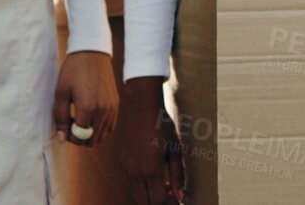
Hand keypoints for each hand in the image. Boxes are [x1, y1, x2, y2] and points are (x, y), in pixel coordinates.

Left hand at [53, 50, 118, 147]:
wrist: (92, 53)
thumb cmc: (73, 71)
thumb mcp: (60, 93)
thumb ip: (60, 118)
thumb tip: (62, 139)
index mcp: (87, 108)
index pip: (79, 137)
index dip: (69, 137)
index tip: (64, 127)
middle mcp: (103, 110)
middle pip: (91, 139)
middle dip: (79, 138)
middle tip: (71, 126)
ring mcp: (112, 108)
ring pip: (102, 135)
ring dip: (90, 134)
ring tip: (80, 121)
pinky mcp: (116, 104)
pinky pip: (110, 126)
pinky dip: (100, 129)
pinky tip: (91, 119)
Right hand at [121, 76, 186, 204]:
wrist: (142, 108)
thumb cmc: (163, 126)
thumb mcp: (175, 150)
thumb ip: (179, 176)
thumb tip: (181, 197)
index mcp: (150, 170)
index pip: (158, 201)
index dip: (170, 204)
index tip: (178, 200)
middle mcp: (135, 173)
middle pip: (146, 203)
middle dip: (160, 203)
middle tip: (173, 195)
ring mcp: (127, 169)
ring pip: (138, 196)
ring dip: (151, 197)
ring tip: (167, 185)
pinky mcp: (123, 164)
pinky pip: (132, 185)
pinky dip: (144, 188)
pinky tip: (156, 177)